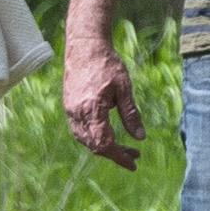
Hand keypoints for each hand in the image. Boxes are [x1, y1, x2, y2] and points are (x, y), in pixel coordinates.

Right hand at [63, 38, 144, 166]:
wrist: (85, 47)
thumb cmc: (107, 64)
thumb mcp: (124, 89)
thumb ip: (131, 115)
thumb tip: (140, 137)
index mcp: (92, 110)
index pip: (104, 143)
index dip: (119, 156)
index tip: (133, 163)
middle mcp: (77, 113)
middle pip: (94, 145)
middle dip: (114, 153)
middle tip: (134, 155)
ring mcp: (70, 111)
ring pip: (85, 140)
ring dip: (103, 147)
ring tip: (123, 147)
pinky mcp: (69, 106)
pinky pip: (80, 130)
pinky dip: (93, 137)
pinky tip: (107, 135)